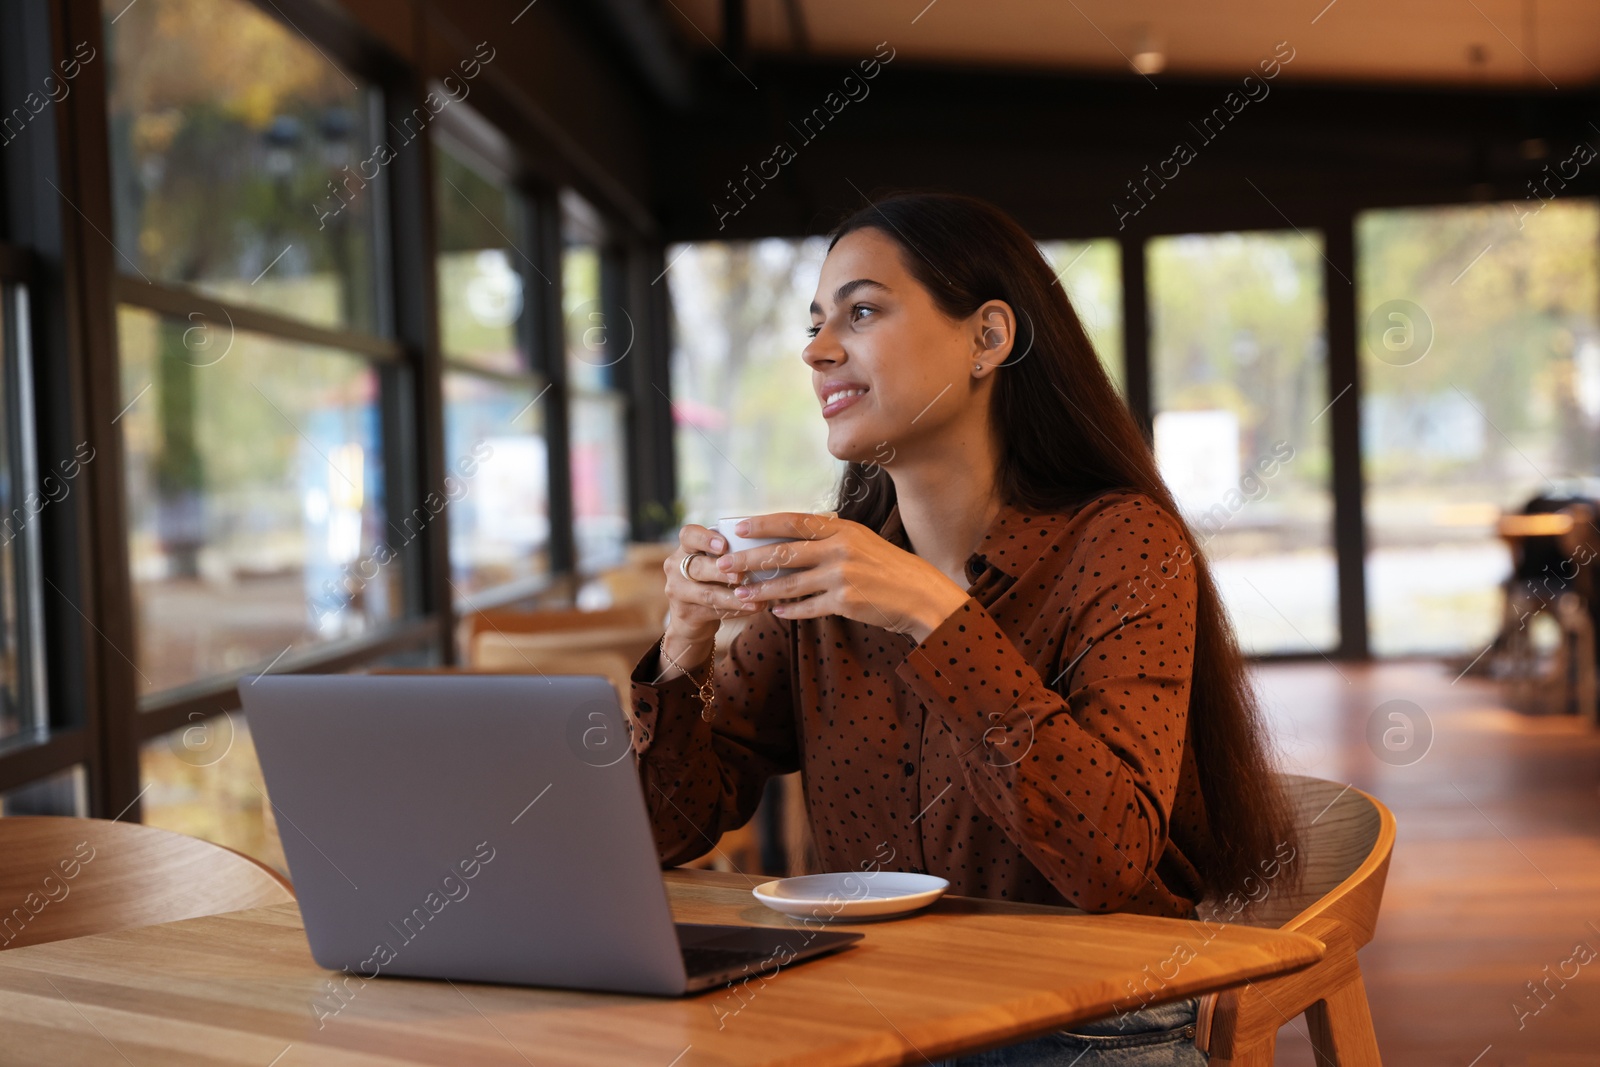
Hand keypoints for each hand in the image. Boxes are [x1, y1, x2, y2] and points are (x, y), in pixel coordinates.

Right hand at [663, 524, 765, 638]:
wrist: (691, 618)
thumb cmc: (711, 580)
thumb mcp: (713, 561)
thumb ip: (730, 552)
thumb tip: (768, 545)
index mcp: (685, 548)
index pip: (688, 535)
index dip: (705, 538)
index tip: (724, 545)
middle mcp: (675, 567)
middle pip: (697, 567)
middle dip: (721, 571)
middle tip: (741, 575)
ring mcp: (678, 591)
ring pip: (708, 594)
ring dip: (733, 596)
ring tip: (756, 598)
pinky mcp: (686, 613)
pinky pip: (714, 612)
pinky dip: (736, 610)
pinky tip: (753, 608)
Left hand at [714, 513, 970, 642]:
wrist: (921, 595)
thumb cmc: (889, 568)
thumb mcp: (863, 541)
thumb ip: (831, 537)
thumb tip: (793, 538)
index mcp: (842, 529)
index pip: (794, 521)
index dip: (763, 524)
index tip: (738, 527)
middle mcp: (840, 548)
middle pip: (783, 553)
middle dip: (749, 559)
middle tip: (724, 565)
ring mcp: (842, 576)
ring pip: (790, 583)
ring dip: (762, 590)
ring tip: (740, 593)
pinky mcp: (846, 602)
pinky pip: (808, 607)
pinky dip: (789, 610)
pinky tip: (775, 612)